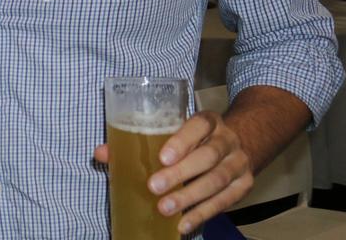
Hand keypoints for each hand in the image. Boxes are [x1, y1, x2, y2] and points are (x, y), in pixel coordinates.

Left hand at [93, 110, 253, 234]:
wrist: (243, 141)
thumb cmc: (194, 137)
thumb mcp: (174, 129)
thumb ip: (138, 139)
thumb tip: (101, 153)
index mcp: (208, 121)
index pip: (198, 125)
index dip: (181, 141)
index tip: (162, 157)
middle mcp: (227, 140)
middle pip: (207, 157)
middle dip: (181, 174)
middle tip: (154, 187)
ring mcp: (239, 163)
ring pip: (217, 180)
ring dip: (190, 197)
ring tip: (164, 209)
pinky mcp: (244, 185)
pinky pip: (225, 202)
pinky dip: (202, 214)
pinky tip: (183, 224)